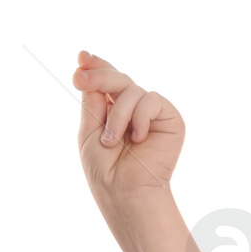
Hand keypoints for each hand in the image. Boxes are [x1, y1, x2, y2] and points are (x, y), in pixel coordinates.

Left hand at [73, 50, 183, 208]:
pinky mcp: (169, 119)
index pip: (107, 83)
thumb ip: (91, 101)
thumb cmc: (105, 171)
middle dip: (100, 77)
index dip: (96, 67)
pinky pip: (151, 100)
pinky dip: (140, 118)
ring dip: (117, 115)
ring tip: (111, 141)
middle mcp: (133, 110)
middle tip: (80, 78)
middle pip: (118, 79)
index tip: (81, 58)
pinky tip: (138, 138)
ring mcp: (151, 113)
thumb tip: (87, 70)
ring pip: (131, 90)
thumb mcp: (89, 132)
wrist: (126, 193)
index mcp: (113, 113)